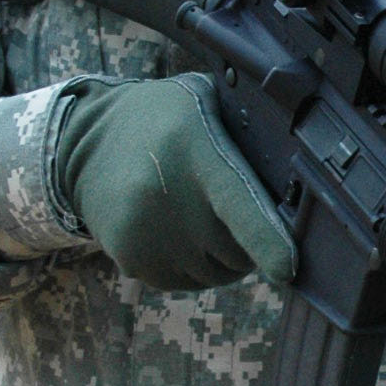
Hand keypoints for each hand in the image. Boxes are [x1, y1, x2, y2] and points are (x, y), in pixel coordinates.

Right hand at [56, 75, 294, 291]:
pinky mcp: (131, 261)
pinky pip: (186, 283)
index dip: (268, 241)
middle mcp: (165, 197)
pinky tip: (174, 229)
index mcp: (195, 152)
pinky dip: (191, 265)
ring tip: (197, 213)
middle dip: (248, 240)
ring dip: (220, 255)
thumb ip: (249, 134)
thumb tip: (301, 180)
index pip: (240, 205)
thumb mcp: (205, 102)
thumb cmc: (166, 119)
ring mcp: (144, 234)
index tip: (288, 268)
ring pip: (215, 274)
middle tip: (227, 206)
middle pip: (238, 252)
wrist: (84, 142)